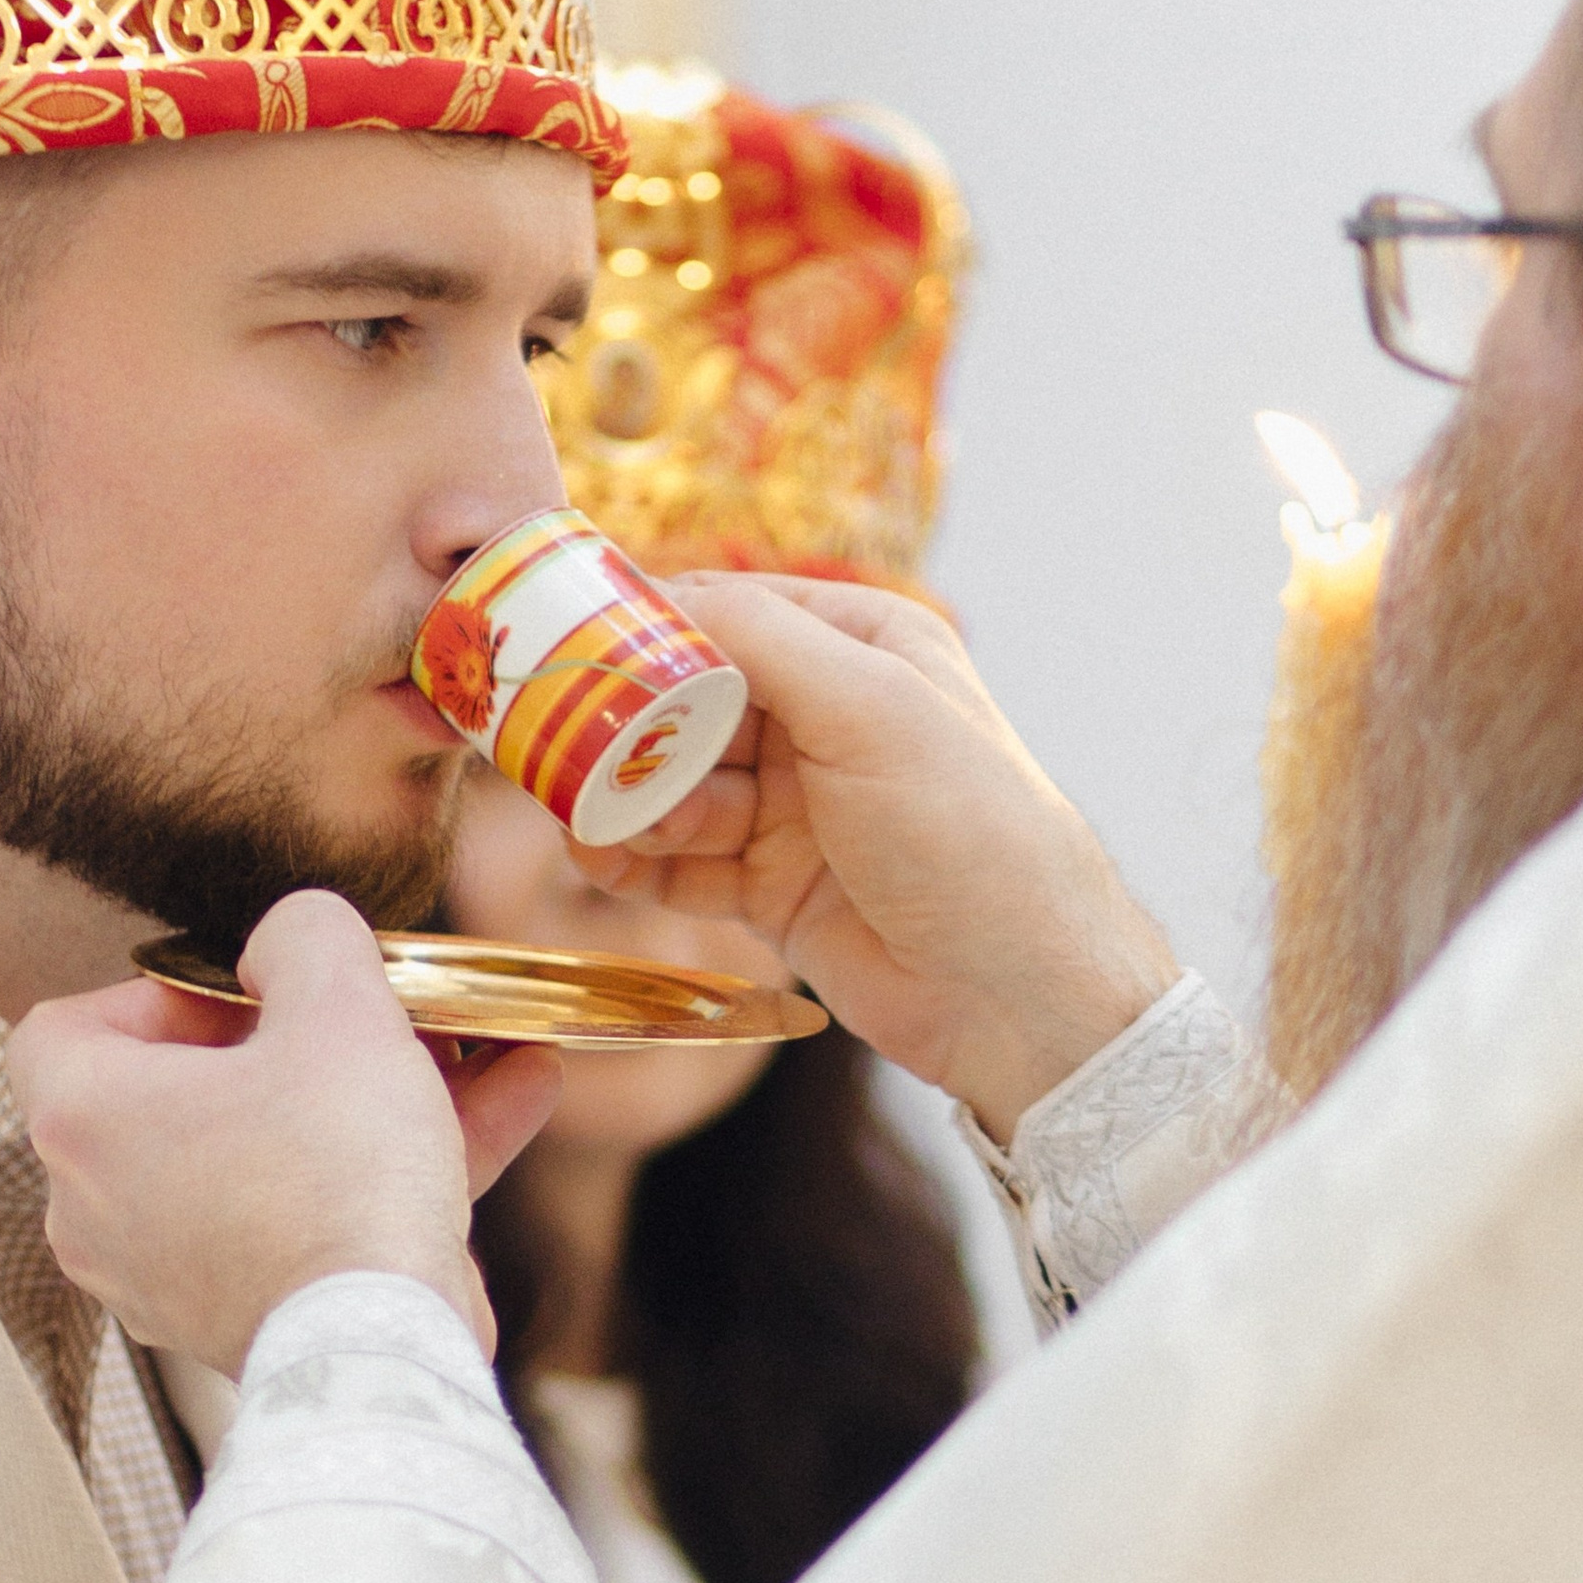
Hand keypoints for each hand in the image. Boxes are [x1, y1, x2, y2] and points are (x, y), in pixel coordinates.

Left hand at [9, 892, 560, 1380]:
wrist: (380, 1349)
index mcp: (82, 1119)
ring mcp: (157, 1276)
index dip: (158, 994)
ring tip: (462, 1058)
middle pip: (177, 1095)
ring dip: (353, 1106)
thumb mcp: (336, 1007)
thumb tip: (290, 937)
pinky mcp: (229, 1322)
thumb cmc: (336, 1180)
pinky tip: (500, 1110)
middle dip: (289, 1048)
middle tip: (362, 1021)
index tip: (245, 995)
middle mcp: (94, 1208)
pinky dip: (370, 1177)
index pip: (66, 1026)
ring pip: (257, 1158)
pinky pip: (296, 1223)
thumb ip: (305, 936)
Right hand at [569, 575, 1180, 1143]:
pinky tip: (605, 865)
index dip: (647, 627)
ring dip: (629, 802)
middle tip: (566, 750)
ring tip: (592, 824)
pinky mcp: (773, 887)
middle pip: (688, 701)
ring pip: (676, 786)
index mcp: (862, 648)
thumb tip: (661, 589)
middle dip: (628, 727)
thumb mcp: (869, 707)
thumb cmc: (968, 830)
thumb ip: (763, 639)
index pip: (728, 612)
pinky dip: (639, 862)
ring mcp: (796, 807)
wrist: (1016, 992)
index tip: (570, 645)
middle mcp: (825, 719)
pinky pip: (682, 863)